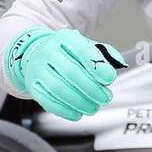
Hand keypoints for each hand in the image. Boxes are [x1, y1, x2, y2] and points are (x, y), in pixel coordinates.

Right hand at [6, 26, 124, 120]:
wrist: (35, 53)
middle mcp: (48, 52)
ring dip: (80, 102)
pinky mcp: (32, 86)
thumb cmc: (67, 52)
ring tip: (94, 107)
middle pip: (71, 73)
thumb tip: (119, 64)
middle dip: (92, 89)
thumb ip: (105, 54)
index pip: (82, 51)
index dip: (98, 67)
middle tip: (105, 98)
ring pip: (58, 89)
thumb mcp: (86, 46)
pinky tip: (77, 113)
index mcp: (64, 38)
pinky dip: (65, 110)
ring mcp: (37, 69)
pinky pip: (47, 101)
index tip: (110, 79)